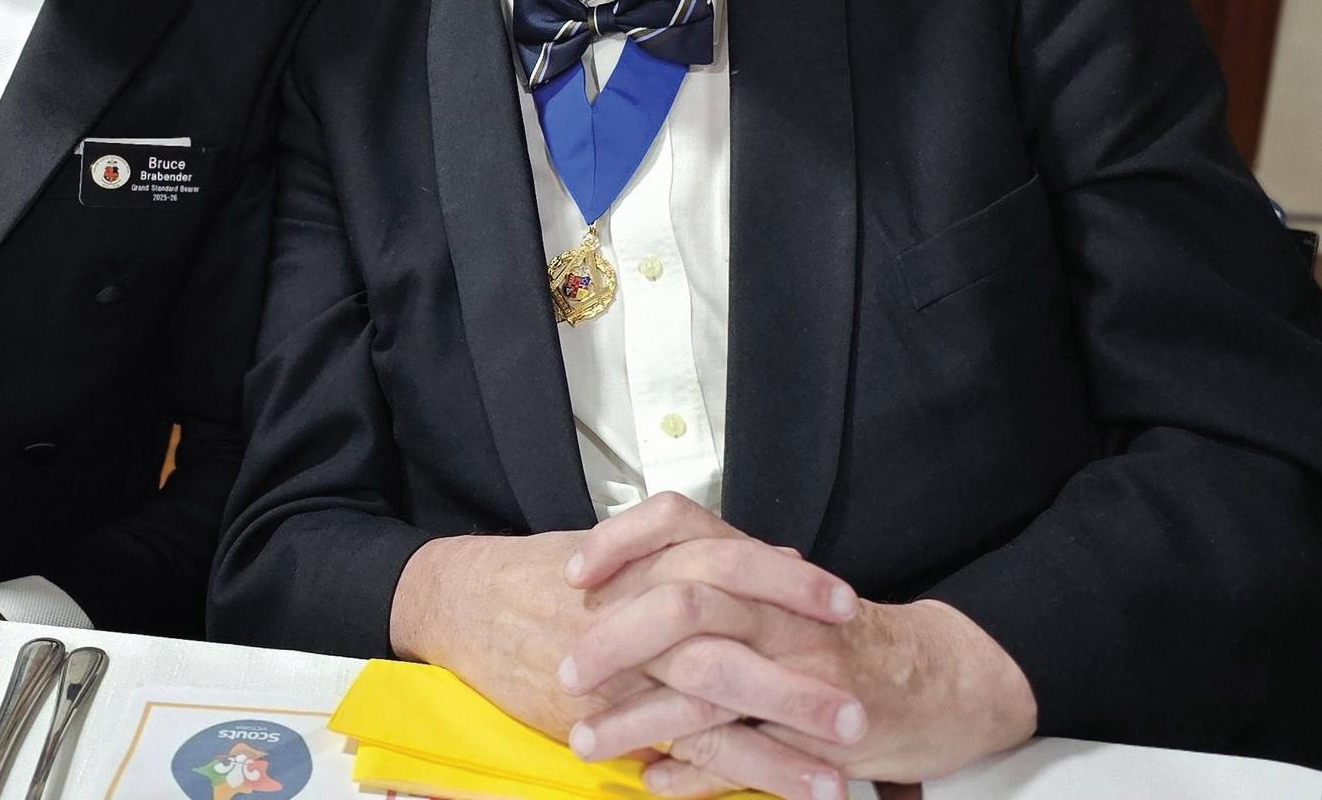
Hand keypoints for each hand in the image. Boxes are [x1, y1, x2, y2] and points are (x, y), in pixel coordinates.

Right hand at [387, 510, 856, 748]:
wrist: (462, 600)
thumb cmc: (544, 571)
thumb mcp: (624, 546)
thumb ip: (695, 551)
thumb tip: (774, 552)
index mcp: (649, 559)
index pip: (731, 563)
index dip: (790, 584)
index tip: (845, 604)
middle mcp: (638, 608)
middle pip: (732, 633)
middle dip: (799, 669)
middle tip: (859, 699)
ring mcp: (621, 665)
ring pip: (712, 698)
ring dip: (782, 735)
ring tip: (844, 762)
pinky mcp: (604, 715)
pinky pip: (678, 747)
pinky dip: (732, 770)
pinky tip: (781, 788)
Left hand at [560, 495, 1035, 798]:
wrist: (936, 681)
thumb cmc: (834, 637)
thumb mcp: (769, 593)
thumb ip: (707, 581)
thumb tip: (618, 577)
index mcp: (755, 566)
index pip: (678, 523)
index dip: (620, 542)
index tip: (572, 574)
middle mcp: (776, 605)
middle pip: (682, 603)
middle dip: (614, 638)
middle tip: (565, 669)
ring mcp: (801, 666)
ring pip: (705, 686)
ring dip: (638, 718)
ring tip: (585, 742)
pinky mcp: (820, 728)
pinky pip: (747, 751)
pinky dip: (696, 770)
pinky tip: (656, 780)